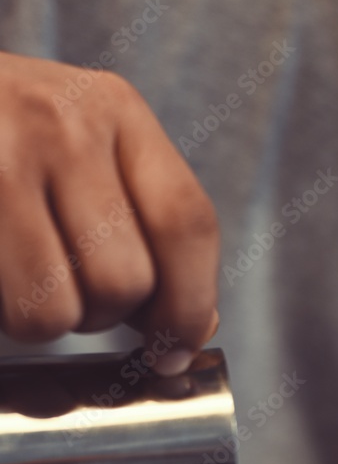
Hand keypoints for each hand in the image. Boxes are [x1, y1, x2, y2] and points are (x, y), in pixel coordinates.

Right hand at [0, 52, 219, 372]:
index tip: (173, 351)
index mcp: (117, 112)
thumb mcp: (87, 150)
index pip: (186, 223)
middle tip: (68, 287)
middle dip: (101, 315)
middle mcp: (62, 126)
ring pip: (55, 311)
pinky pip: (2, 309)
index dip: (189, 306)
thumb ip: (147, 228)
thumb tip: (192, 329)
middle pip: (124, 281)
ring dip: (42, 322)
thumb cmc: (8, 136)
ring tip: (20, 278)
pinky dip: (0, 313)